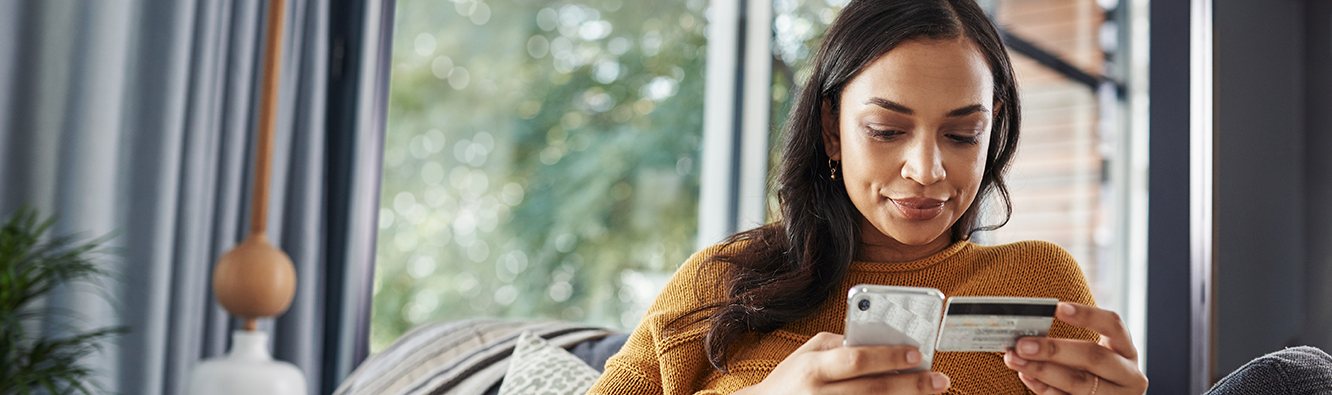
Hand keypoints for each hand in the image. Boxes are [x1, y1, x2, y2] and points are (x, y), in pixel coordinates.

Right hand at [735, 332, 949, 394]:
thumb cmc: (790, 379)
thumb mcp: (807, 353)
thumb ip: (839, 343)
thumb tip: (879, 341)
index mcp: (813, 368)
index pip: (856, 359)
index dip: (888, 356)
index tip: (917, 352)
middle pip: (873, 389)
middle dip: (911, 384)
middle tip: (939, 379)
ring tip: (932, 393)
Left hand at [1003, 302, 1147, 394]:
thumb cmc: (1093, 372)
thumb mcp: (1094, 355)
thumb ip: (1069, 342)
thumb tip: (1028, 330)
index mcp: (1126, 350)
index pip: (1113, 325)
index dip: (1087, 315)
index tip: (1057, 308)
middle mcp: (1128, 375)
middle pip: (1093, 357)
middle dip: (1054, 350)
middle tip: (1022, 344)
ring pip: (1079, 383)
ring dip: (1041, 370)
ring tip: (1015, 359)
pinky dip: (1043, 388)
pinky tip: (1026, 376)